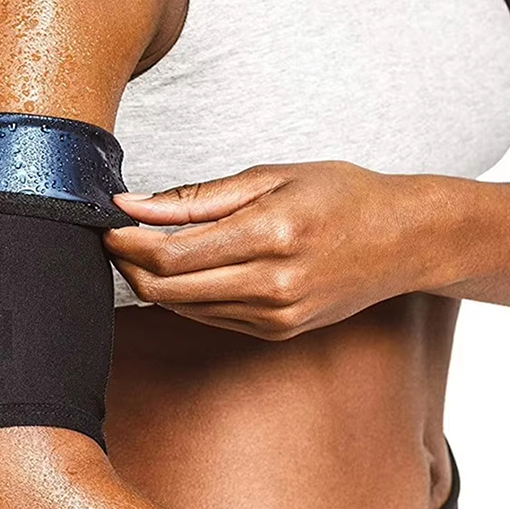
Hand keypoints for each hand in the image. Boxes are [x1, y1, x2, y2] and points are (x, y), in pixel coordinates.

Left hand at [102, 161, 445, 339]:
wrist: (403, 240)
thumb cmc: (342, 195)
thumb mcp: (271, 177)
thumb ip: (198, 197)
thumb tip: (135, 204)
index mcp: (270, 235)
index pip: (171, 255)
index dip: (126, 242)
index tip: (106, 222)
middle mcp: (272, 285)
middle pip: (167, 289)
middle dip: (127, 264)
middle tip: (114, 235)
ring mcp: (276, 316)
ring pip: (181, 308)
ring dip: (150, 280)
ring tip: (142, 245)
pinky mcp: (278, 331)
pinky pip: (209, 317)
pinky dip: (182, 294)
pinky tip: (182, 267)